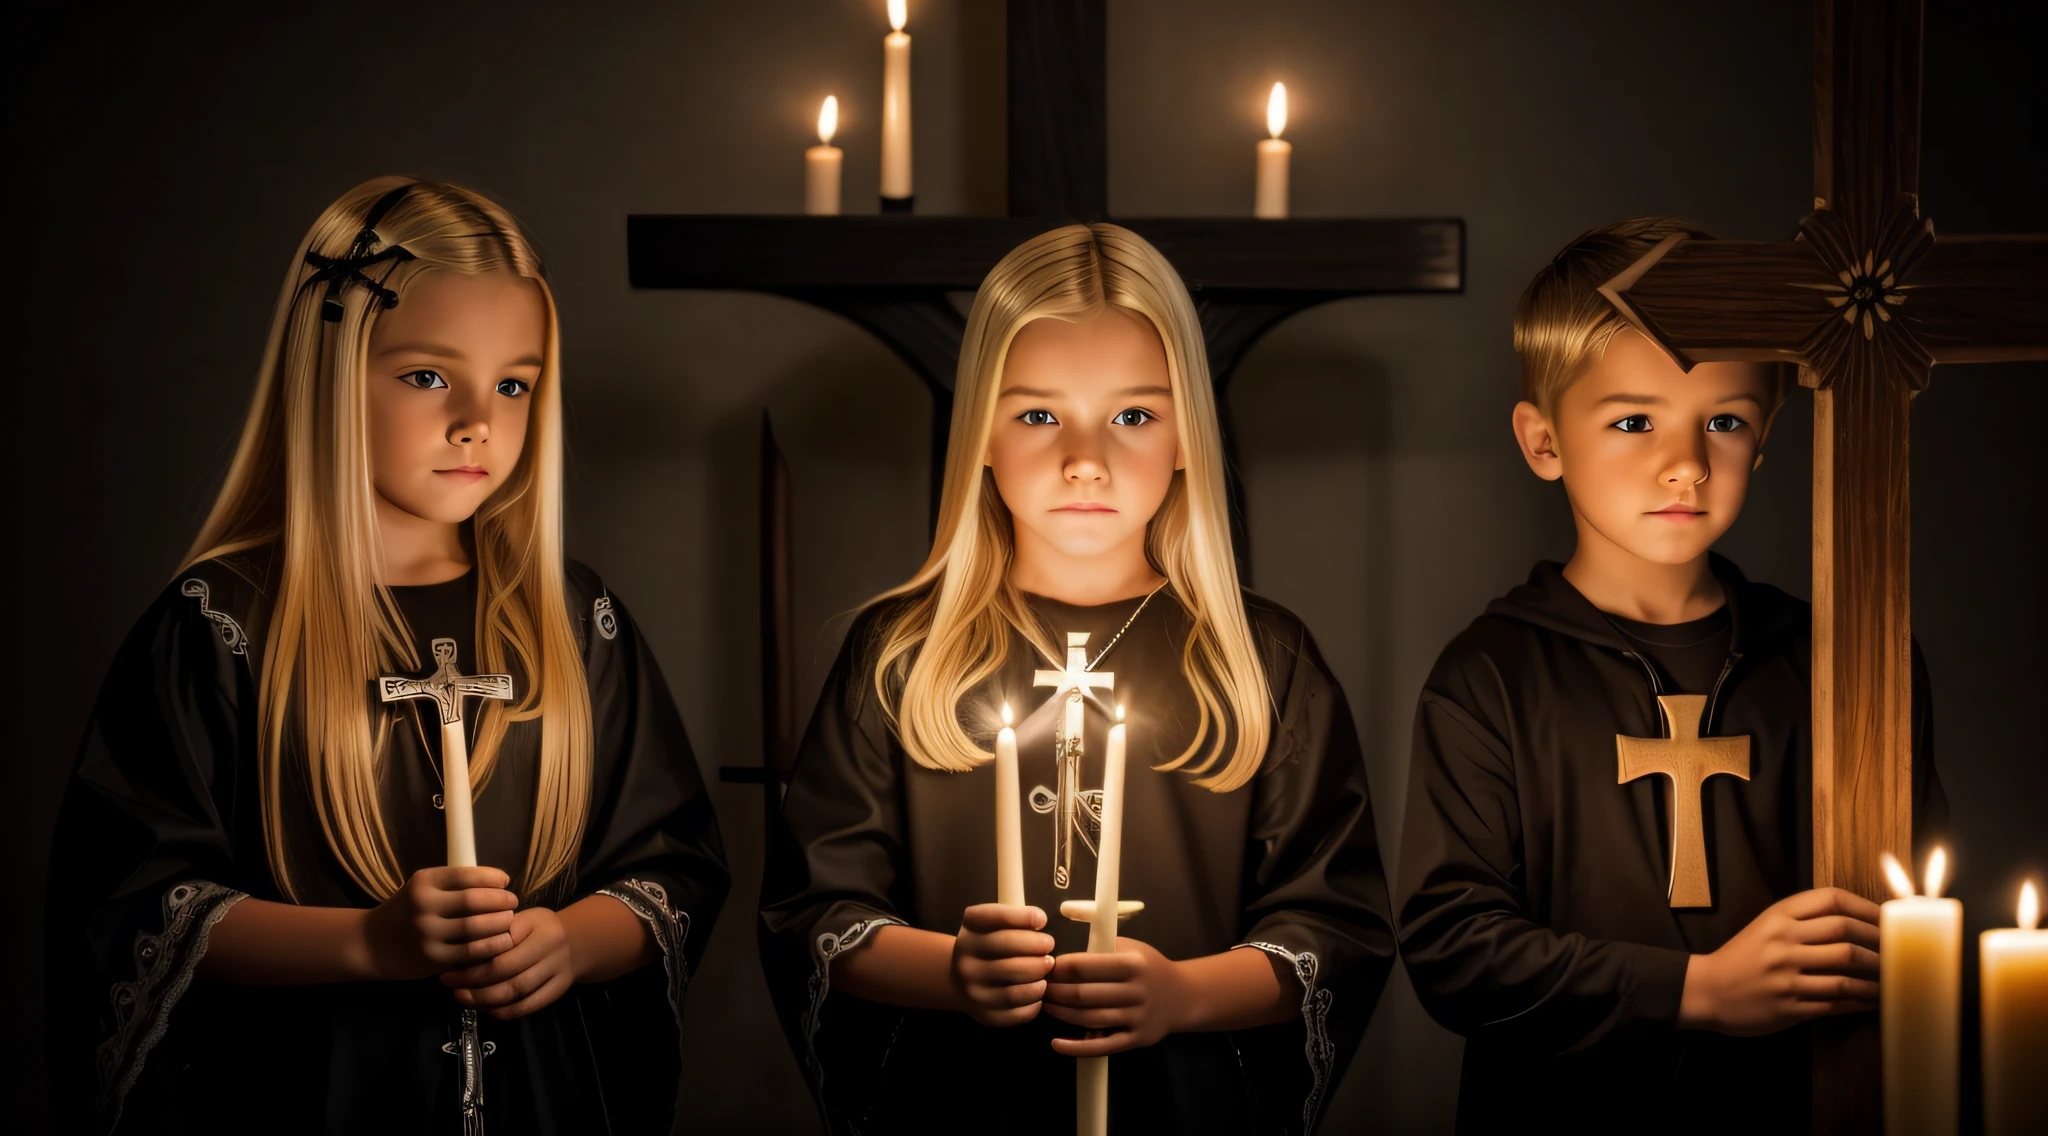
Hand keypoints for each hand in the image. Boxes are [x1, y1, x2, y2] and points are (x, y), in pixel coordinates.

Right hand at [362, 867, 518, 980]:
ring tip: (511, 920)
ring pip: (476, 927)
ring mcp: (427, 933)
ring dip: (500, 923)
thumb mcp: (421, 888)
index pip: (466, 875)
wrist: (372, 943)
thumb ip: (452, 884)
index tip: (505, 881)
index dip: (492, 877)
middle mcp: (424, 905)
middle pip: (474, 900)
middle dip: (501, 900)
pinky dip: (492, 945)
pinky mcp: (433, 958)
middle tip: (513, 902)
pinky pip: (471, 952)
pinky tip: (503, 941)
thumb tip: (498, 882)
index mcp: (424, 882)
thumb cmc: (406, 911)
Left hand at [442, 906, 577, 1019]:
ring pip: (517, 994)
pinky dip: (504, 1012)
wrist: (577, 941)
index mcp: (540, 929)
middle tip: (451, 986)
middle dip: (475, 984)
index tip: (448, 968)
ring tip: (462, 998)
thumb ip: (499, 929)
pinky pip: (528, 1007)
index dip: (473, 962)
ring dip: (485, 1000)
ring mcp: (557, 974)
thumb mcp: (523, 917)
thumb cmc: (539, 927)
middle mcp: (552, 952)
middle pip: (509, 974)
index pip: (502, 949)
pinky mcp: (557, 992)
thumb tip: (463, 947)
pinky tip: (486, 1009)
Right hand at [950, 903, 1055, 1027]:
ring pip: (1015, 987)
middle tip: (1049, 949)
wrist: (958, 980)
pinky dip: (1035, 1002)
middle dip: (1037, 948)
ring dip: (1039, 978)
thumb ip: (1014, 918)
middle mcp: (965, 958)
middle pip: (1007, 950)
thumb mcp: (993, 924)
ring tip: (1046, 971)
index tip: (1042, 920)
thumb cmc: (988, 946)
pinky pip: (1018, 1012)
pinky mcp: (985, 1014)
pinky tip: (1037, 991)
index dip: (1022, 917)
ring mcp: (973, 989)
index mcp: (970, 928)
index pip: (995, 917)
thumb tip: (1039, 921)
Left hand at [1044, 937, 1187, 1055]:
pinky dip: (1077, 1047)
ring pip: (1089, 1019)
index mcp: (1133, 964)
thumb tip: (1063, 951)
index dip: (1060, 968)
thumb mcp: (1131, 947)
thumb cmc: (1149, 967)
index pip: (1086, 966)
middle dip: (1055, 991)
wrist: (1183, 996)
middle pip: (1084, 994)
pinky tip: (1057, 1044)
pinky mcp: (1136, 1040)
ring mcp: (1137, 1018)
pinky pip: (1102, 1046)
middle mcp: (1136, 992)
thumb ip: (1101, 945)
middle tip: (1039, 988)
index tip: (1045, 967)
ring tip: (1045, 1006)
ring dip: (1061, 1014)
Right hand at [1679, 887, 1880, 1036]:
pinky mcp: (1789, 1005)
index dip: (1867, 907)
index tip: (1889, 918)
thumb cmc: (1743, 957)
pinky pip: (1836, 1001)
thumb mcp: (1766, 927)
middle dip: (1880, 942)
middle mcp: (1782, 942)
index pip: (1832, 900)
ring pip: (1846, 970)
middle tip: (1899, 950)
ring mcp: (1786, 975)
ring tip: (1893, 977)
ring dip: (1877, 975)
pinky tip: (1873, 1000)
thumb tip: (1859, 922)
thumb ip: (1804, 921)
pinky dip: (1862, 1000)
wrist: (1707, 989)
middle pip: (1845, 933)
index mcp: (1778, 917)